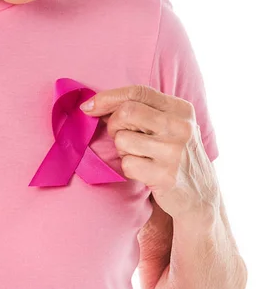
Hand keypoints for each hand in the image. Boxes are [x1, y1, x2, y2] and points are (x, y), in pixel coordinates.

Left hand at [80, 84, 218, 219]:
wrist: (200, 196)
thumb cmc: (176, 156)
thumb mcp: (170, 127)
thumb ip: (142, 112)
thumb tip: (95, 105)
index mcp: (181, 110)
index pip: (138, 92)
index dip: (108, 97)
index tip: (89, 107)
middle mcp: (180, 127)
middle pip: (127, 112)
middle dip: (113, 125)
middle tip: (120, 137)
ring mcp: (173, 152)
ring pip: (123, 139)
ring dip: (122, 150)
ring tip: (138, 156)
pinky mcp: (165, 175)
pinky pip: (127, 164)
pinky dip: (129, 168)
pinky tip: (144, 171)